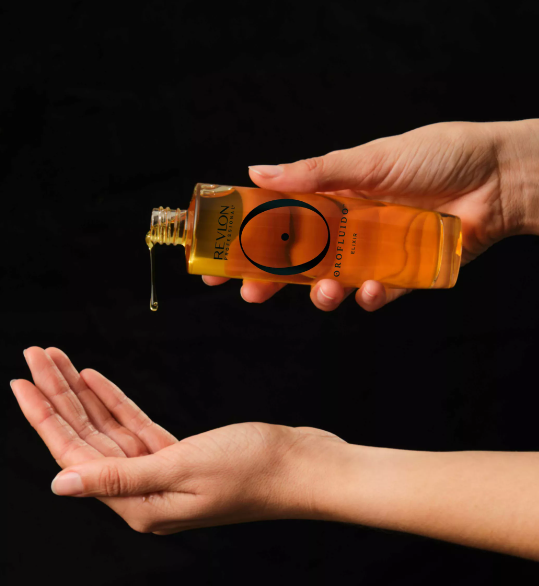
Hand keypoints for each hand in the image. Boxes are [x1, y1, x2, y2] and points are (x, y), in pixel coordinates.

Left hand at [11, 347, 346, 533]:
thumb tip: (60, 483)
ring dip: (83, 394)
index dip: (45, 416)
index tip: (21, 381)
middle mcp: (142, 492)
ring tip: (57, 359)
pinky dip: (114, 402)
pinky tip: (95, 380)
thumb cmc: (253, 470)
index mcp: (137, 505)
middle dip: (58, 395)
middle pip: (87, 437)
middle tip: (34, 356)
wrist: (304, 466)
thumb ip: (117, 476)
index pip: (75, 455)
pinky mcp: (178, 455)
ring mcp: (160, 473)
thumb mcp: (180, 469)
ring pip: (109, 428)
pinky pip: (135, 426)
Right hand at [205, 119, 537, 310]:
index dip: (248, 240)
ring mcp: (371, 255)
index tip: (218, 258)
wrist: (499, 177)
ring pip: (331, 284)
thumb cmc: (437, 155)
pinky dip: (367, 299)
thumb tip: (257, 170)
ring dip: (319, 294)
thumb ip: (314, 172)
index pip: (278, 222)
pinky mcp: (400, 276)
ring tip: (321, 293)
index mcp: (331, 199)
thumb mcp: (368, 160)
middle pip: (297, 261)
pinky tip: (367, 291)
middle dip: (270, 281)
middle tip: (250, 294)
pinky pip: (374, 297)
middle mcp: (346, 229)